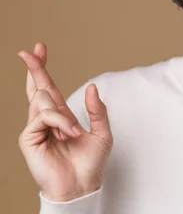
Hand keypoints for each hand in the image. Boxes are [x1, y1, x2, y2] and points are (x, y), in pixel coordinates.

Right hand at [17, 42, 112, 201]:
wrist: (82, 184)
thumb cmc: (91, 162)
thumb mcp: (102, 132)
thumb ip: (97, 110)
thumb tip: (91, 87)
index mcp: (61, 115)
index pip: (49, 87)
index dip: (42, 68)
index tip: (39, 49)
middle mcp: (46, 119)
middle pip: (37, 87)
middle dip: (34, 67)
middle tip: (29, 50)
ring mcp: (36, 128)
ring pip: (43, 100)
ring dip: (64, 115)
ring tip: (73, 133)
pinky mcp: (28, 138)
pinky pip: (44, 116)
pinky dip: (60, 123)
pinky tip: (66, 134)